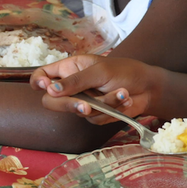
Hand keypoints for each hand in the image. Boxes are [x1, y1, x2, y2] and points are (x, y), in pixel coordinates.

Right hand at [30, 55, 156, 124]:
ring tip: (122, 92)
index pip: (42, 75)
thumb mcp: (100, 72)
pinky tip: (125, 100)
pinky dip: (112, 109)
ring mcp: (82, 101)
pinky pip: (95, 119)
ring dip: (104, 103)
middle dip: (70, 104)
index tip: (45, 86)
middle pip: (52, 101)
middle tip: (86, 107)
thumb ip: (76, 81)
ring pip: (78, 111)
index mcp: (69, 68)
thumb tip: (50, 90)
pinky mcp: (95, 115)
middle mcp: (72, 86)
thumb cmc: (124, 71)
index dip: (38, 82)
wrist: (148, 87)